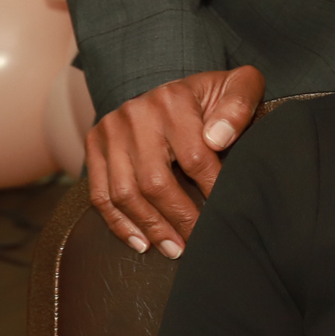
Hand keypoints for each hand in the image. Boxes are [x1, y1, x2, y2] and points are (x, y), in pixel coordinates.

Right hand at [85, 66, 265, 257]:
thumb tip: (218, 139)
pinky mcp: (94, 144)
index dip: (211, 190)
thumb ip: (239, 105)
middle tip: (198, 241)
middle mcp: (135, 114)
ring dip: (150, 228)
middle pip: (154, 181)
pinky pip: (100, 194)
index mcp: (173, 100)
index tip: (225, 213)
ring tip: (175, 249)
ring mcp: (110, 130)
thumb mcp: (239, 86)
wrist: (174, 89)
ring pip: (124, 193)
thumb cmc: (214, 96)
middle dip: (179, 218)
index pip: (194, 157)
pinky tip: (142, 242)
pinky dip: (120, 223)